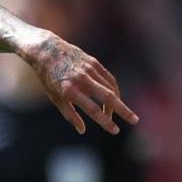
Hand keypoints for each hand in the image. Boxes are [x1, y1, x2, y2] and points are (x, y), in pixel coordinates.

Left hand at [20, 32, 138, 134]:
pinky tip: (115, 98)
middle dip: (123, 110)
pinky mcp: (94, 62)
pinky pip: (108, 78)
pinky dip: (114, 89)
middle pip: (108, 97)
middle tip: (134, 120)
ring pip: (110, 88)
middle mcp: (81, 80)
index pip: (92, 109)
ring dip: (117, 102)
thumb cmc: (49, 78)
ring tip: (118, 113)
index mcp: (69, 91)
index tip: (115, 130)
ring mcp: (89, 70)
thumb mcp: (55, 98)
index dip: (105, 121)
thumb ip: (70, 114)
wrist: (47, 51)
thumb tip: (82, 130)